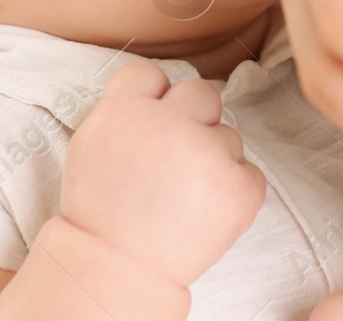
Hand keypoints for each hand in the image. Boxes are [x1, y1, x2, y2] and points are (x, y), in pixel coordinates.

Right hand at [58, 60, 266, 289]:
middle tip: (175, 158)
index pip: (150, 73)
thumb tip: (162, 94)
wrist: (118, 268)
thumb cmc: (103, 211)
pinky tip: (204, 212)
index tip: (150, 123)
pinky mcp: (240, 186)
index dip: (153, 97)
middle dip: (194, 118)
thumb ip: (125, 109)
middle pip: (201, 92)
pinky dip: (233, 190)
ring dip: (212, 160)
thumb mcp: (92, 145)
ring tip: (183, 197)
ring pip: (227, 136)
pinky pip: (249, 172)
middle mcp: (170, 122)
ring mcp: (209, 153)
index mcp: (126, 109)